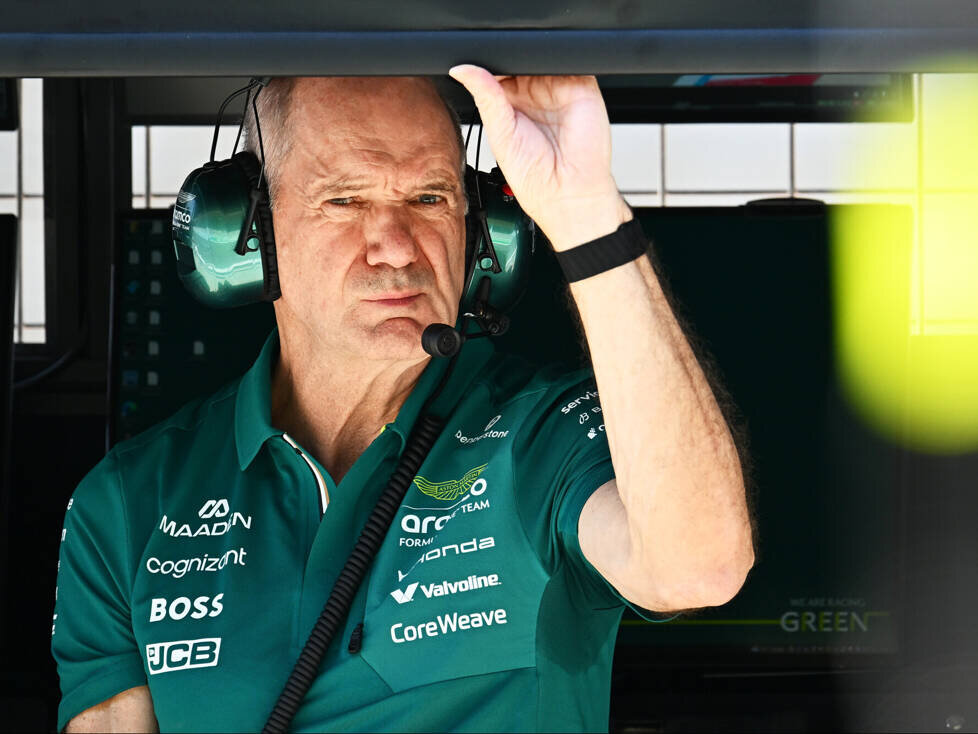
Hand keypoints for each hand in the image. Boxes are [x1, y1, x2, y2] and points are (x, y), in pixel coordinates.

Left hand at [448, 65, 631, 250]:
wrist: (569, 193)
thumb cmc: (535, 178)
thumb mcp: (500, 134)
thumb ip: (485, 97)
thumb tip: (462, 70)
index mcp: (510, 106)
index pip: (497, 72)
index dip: (488, 62)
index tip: (478, 59)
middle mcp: (535, 95)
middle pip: (519, 59)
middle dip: (511, 55)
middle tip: (505, 64)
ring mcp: (559, 89)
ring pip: (544, 55)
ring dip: (534, 54)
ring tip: (528, 71)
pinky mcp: (582, 86)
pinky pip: (572, 60)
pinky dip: (560, 57)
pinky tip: (550, 71)